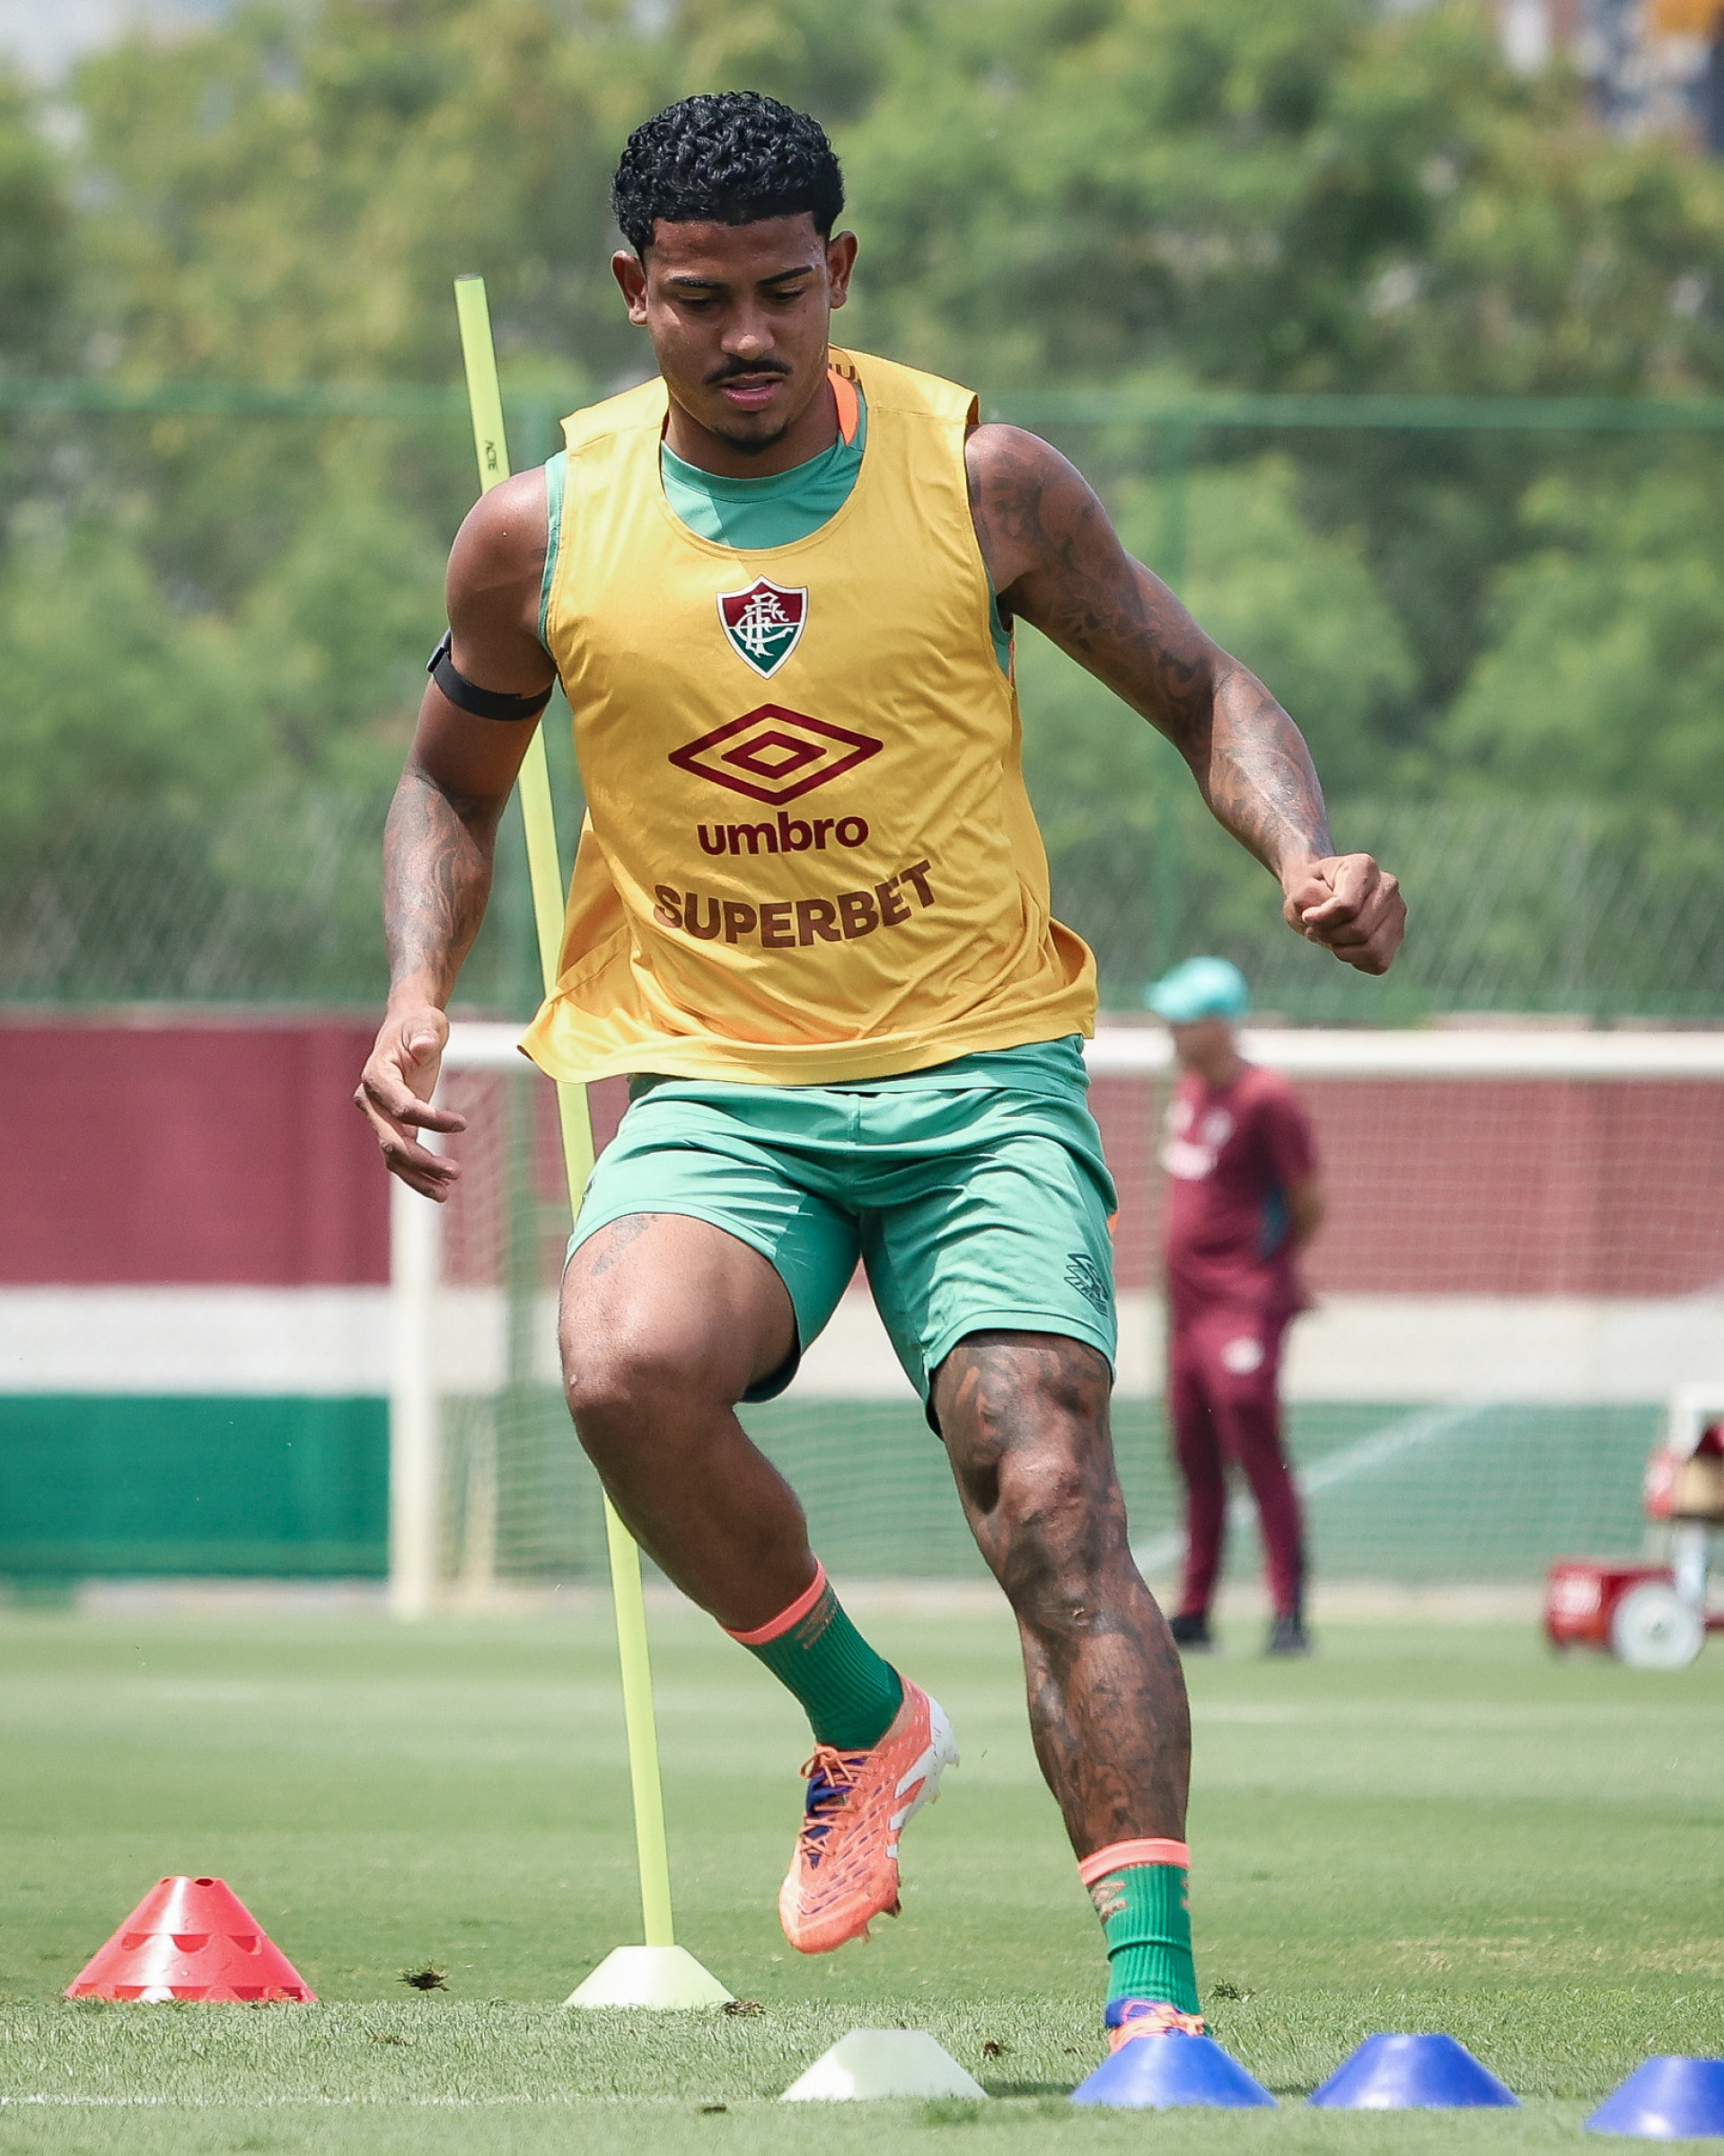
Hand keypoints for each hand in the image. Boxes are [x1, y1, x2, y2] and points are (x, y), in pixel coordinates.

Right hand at [354, 1004, 465, 1198]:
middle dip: (422, 1160)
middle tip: (455, 1172)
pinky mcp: (393, 1126)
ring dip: (418, 1176)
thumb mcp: (425, 1024)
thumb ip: (424, 1034)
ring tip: (445, 1192)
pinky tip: (439, 1189)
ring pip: (393, 1156)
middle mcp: (371, 1101)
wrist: (410, 1028)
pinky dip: (417, 1174)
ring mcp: (380, 1117)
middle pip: (392, 1139)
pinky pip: (400, 1157)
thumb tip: (424, 1045)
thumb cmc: (418, 1024)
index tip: (463, 1124)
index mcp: (376, 1075)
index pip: (401, 1106)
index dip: (431, 1118)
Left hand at [1281, 854, 1404, 974]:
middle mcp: (1388, 885)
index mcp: (1363, 867)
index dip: (1322, 920)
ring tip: (1330, 938)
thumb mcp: (1298, 889)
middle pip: (1360, 929)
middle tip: (1316, 930)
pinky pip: (1378, 961)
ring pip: (1372, 948)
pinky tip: (1346, 945)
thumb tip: (1323, 920)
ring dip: (1342, 950)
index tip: (1307, 916)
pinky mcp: (1398, 934)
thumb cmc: (1310, 890)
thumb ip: (1307, 899)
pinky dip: (1355, 959)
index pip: (1347, 906)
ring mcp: (1397, 910)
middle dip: (1331, 936)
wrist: (1320, 893)